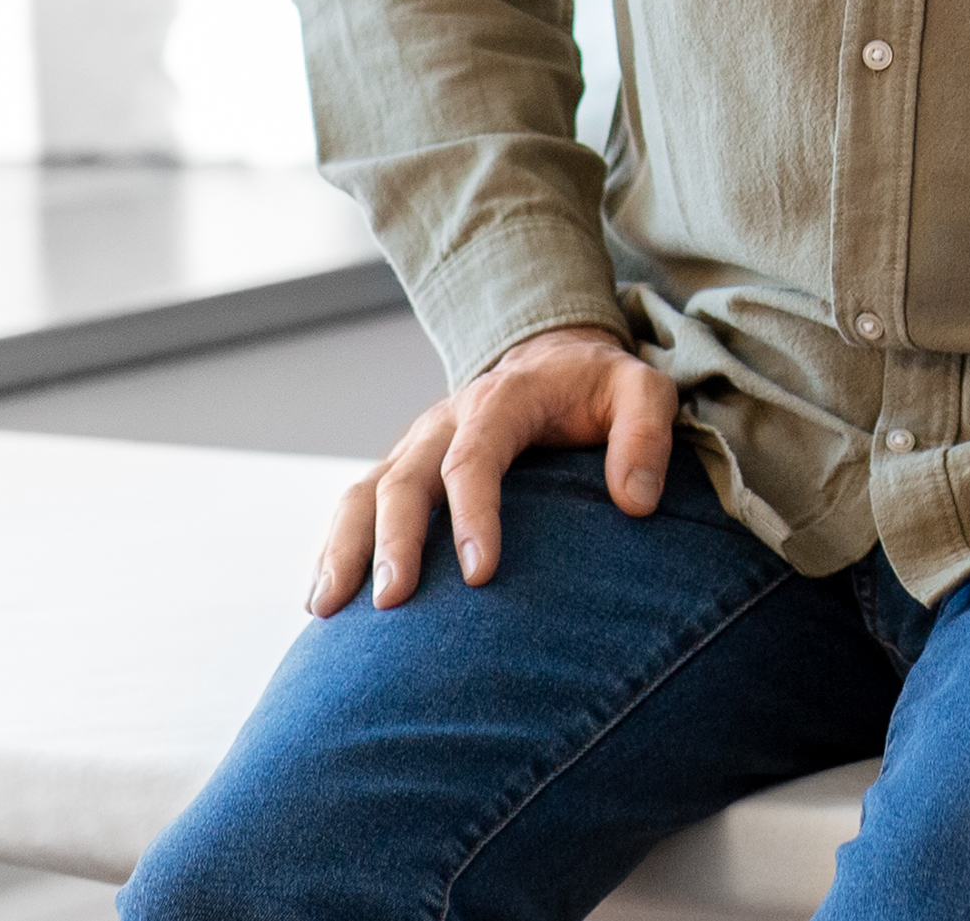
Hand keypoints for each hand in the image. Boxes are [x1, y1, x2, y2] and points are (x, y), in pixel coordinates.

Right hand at [311, 324, 674, 614]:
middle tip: (393, 601)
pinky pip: (356, 506)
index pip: (475, 457)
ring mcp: (417, 446)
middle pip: (405, 479)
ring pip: (365, 492)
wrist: (553, 359)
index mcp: (502, 400)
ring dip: (344, 548)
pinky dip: (336, 549)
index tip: (481, 575)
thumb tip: (635, 502)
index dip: (474, 514)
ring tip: (327, 609)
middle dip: (395, 541)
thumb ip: (645, 436)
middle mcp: (445, 421)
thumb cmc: (599, 387)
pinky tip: (324, 601)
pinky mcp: (404, 469)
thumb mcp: (642, 390)